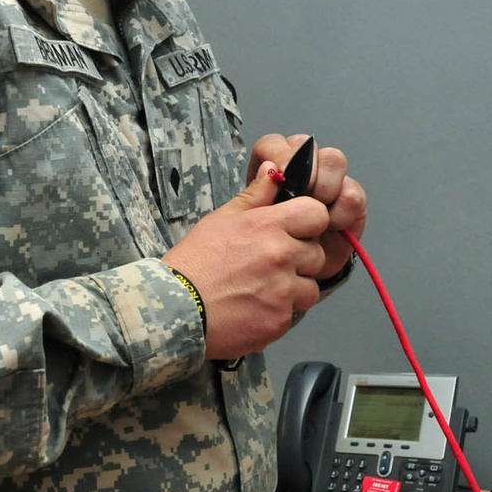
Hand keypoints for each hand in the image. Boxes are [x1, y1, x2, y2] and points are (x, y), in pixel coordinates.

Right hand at [163, 163, 328, 359]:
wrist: (173, 308)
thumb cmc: (194, 263)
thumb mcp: (219, 220)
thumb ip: (254, 196)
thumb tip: (272, 170)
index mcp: (267, 226)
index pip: (317, 214)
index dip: (308, 223)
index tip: (295, 232)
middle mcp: (280, 256)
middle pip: (317, 254)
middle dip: (300, 260)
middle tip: (270, 266)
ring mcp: (283, 290)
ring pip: (310, 288)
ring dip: (294, 289)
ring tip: (262, 290)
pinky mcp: (279, 320)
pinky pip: (293, 313)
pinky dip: (278, 312)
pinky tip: (253, 308)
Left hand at [248, 133, 366, 280]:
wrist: (281, 283)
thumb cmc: (256, 253)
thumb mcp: (243, 227)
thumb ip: (254, 197)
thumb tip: (269, 170)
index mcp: (267, 172)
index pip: (275, 145)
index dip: (281, 154)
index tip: (282, 174)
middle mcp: (298, 173)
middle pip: (309, 146)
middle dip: (309, 169)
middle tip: (305, 194)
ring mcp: (324, 185)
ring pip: (335, 162)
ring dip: (329, 186)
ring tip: (317, 213)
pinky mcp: (346, 205)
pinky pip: (354, 194)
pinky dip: (346, 208)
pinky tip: (334, 224)